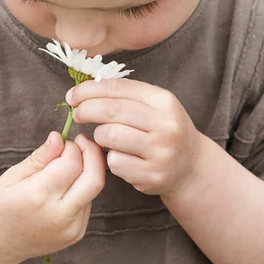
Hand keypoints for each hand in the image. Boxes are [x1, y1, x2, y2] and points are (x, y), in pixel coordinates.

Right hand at [0, 132, 105, 263]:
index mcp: (38, 197)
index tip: (65, 141)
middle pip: (95, 179)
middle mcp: (59, 216)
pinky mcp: (76, 235)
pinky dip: (82, 189)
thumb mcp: (13, 176)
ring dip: (87, 171)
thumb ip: (41, 157)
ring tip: (69, 165)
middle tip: (82, 143)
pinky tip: (66, 186)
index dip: (72, 148)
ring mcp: (70, 229)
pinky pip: (88, 204)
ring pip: (93, 190)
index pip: (72, 164)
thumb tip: (59, 138)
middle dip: (93, 155)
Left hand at [66, 79, 201, 197]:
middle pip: (111, 111)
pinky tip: (121, 157)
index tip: (72, 95)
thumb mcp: (154, 106)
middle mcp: (166, 125)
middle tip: (77, 114)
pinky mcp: (152, 175)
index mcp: (164, 101)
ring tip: (105, 137)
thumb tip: (83, 90)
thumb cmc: (162, 130)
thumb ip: (125, 95)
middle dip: (86, 110)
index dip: (89, 90)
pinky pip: (114, 162)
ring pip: (109, 136)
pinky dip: (111, 158)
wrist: (191, 166)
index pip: (118, 88)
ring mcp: (160, 152)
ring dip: (99, 136)